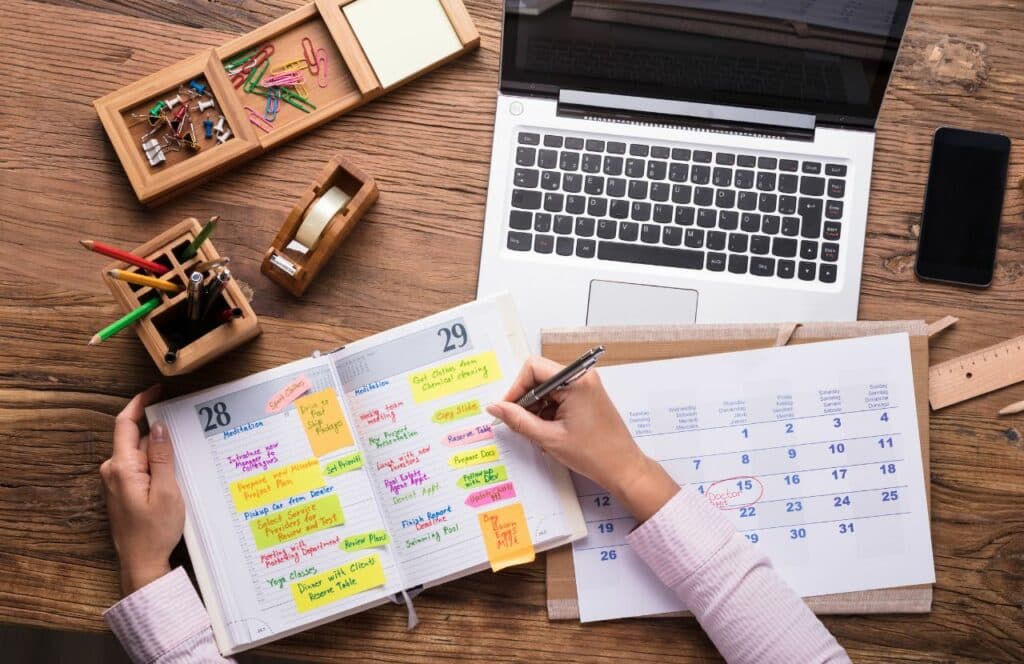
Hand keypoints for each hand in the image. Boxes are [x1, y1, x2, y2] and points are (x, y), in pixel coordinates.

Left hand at [100, 385, 184, 595]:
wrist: (142, 563)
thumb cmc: (155, 531)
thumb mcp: (167, 491)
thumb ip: (161, 456)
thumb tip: (157, 427)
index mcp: (122, 467)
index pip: (125, 423)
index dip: (140, 403)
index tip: (156, 390)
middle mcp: (113, 471)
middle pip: (133, 436)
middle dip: (156, 427)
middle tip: (184, 421)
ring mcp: (116, 482)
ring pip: (138, 452)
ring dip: (158, 447)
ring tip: (184, 447)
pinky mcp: (123, 491)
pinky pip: (139, 467)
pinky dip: (155, 461)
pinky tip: (174, 468)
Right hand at [487, 357, 678, 520]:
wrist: (623, 468)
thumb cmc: (593, 454)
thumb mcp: (549, 438)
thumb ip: (518, 420)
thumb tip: (495, 407)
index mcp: (576, 381)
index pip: (533, 368)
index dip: (516, 387)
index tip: (508, 409)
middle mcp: (582, 377)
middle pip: (539, 376)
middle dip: (526, 400)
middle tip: (521, 424)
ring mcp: (586, 386)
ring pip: (547, 388)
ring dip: (537, 408)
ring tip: (539, 433)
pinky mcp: (587, 396)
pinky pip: (559, 396)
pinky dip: (548, 412)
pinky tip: (549, 432)